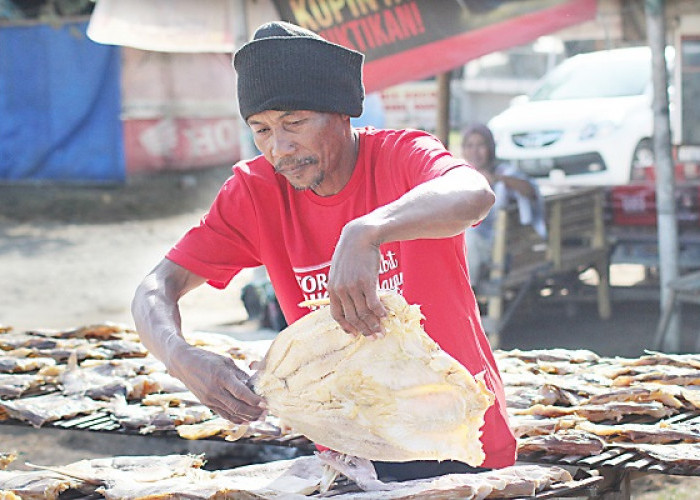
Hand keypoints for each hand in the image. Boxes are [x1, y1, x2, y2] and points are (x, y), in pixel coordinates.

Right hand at [168, 345, 265, 423]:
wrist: (183, 363)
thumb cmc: (207, 359)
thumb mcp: (226, 361)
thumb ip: (240, 374)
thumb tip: (254, 385)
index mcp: (221, 376)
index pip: (241, 393)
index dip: (254, 400)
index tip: (265, 403)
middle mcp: (215, 390)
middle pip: (238, 407)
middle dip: (254, 412)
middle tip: (266, 413)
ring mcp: (210, 399)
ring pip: (232, 413)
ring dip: (247, 418)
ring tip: (260, 418)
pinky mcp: (207, 404)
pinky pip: (224, 415)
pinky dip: (236, 419)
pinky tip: (246, 420)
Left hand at [327, 220, 386, 337]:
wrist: (359, 237)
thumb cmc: (351, 255)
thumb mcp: (339, 272)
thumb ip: (342, 287)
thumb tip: (350, 304)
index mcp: (332, 289)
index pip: (337, 315)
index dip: (346, 327)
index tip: (355, 334)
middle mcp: (341, 290)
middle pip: (353, 317)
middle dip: (364, 330)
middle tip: (374, 337)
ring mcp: (353, 286)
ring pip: (364, 313)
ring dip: (374, 325)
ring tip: (382, 330)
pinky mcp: (367, 281)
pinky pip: (373, 304)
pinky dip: (380, 313)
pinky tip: (386, 315)